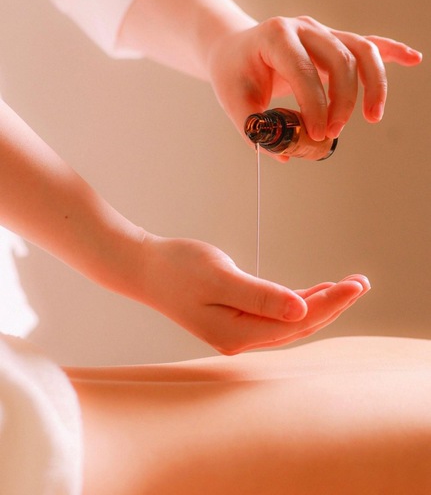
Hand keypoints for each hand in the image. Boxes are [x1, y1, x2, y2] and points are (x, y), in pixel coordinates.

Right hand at [134, 233, 369, 354]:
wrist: (144, 268)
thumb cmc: (177, 267)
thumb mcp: (219, 276)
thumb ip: (260, 297)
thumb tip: (302, 312)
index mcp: (236, 333)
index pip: (296, 324)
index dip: (329, 305)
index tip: (355, 286)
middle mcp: (239, 339)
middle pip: (298, 326)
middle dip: (332, 305)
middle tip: (361, 283)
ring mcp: (237, 330)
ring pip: (289, 321)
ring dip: (319, 304)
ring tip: (348, 286)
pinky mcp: (234, 317)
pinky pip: (275, 315)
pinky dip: (298, 303)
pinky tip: (315, 293)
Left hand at [208, 15, 421, 153]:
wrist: (234, 50)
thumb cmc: (234, 75)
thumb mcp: (233, 102)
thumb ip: (254, 128)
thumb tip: (286, 156)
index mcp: (277, 37)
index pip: (304, 71)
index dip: (315, 106)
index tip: (316, 136)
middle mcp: (304, 28)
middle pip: (340, 60)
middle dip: (342, 101)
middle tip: (332, 134)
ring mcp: (322, 32)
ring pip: (361, 51)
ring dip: (373, 85)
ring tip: (374, 117)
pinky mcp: (333, 41)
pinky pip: (368, 43)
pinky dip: (392, 52)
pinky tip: (413, 59)